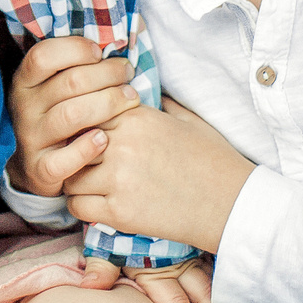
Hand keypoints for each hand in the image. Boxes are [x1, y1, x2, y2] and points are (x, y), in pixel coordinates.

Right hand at [7, 36, 136, 197]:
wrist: (34, 164)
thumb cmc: (58, 112)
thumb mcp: (55, 85)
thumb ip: (77, 62)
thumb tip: (124, 29)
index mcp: (24, 82)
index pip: (43, 56)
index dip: (76, 49)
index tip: (100, 52)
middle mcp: (23, 108)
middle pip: (69, 83)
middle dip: (107, 74)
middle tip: (128, 73)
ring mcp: (30, 139)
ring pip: (72, 116)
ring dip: (108, 104)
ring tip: (130, 99)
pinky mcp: (40, 169)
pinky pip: (64, 160)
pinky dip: (88, 148)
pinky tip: (105, 139)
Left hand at [62, 99, 252, 253]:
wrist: (232, 204)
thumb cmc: (213, 160)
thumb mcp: (186, 119)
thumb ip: (156, 103)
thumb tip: (137, 90)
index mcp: (136, 116)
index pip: (85, 109)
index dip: (82, 123)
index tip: (87, 134)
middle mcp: (122, 144)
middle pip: (71, 141)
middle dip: (73, 151)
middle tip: (82, 161)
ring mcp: (119, 179)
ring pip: (69, 176)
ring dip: (75, 180)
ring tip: (89, 184)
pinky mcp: (120, 213)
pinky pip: (77, 206)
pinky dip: (81, 206)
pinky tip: (95, 204)